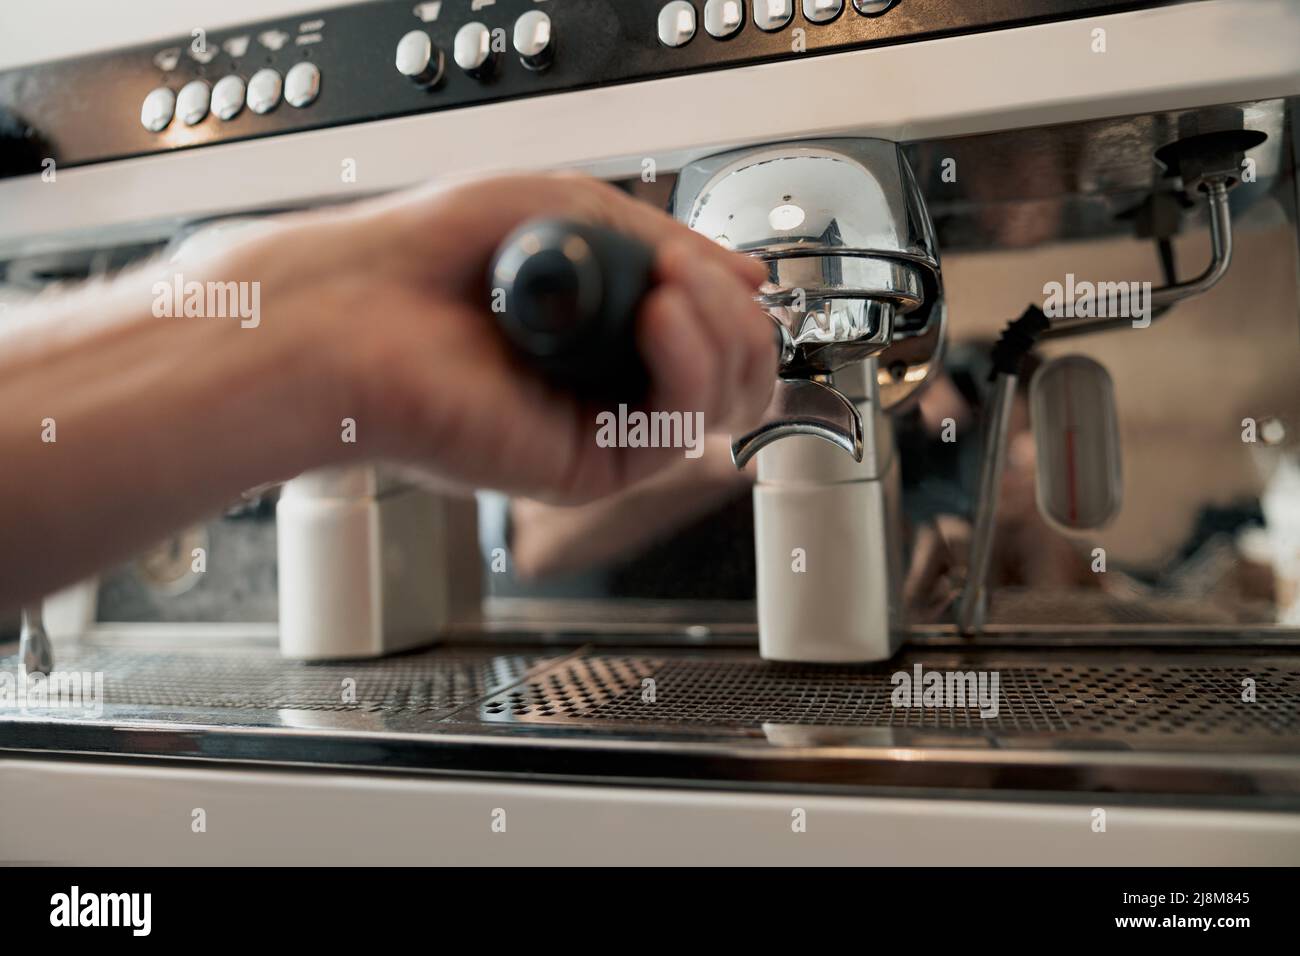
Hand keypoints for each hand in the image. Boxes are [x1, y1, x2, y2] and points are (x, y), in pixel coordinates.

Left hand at [238, 174, 777, 501]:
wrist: (355, 309)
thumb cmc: (436, 257)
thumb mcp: (575, 213)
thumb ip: (667, 245)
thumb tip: (747, 276)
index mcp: (611, 328)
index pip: (719, 334)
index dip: (731, 300)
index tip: (703, 260)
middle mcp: (613, 383)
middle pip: (739, 376)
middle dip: (736, 317)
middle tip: (688, 274)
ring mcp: (603, 427)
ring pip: (725, 405)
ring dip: (721, 333)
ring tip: (669, 287)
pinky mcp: (587, 467)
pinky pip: (678, 428)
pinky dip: (688, 364)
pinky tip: (655, 317)